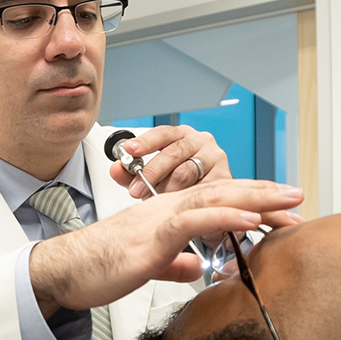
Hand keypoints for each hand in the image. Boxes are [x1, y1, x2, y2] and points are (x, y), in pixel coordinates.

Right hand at [29, 180, 303, 316]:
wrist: (64, 271)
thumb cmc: (99, 267)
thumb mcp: (148, 264)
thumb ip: (173, 261)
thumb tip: (194, 265)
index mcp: (169, 215)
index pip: (219, 201)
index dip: (253, 201)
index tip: (283, 209)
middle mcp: (168, 209)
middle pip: (224, 192)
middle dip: (266, 194)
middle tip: (300, 197)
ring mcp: (160, 220)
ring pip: (215, 199)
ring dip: (256, 199)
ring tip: (288, 202)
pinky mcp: (152, 237)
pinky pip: (194, 221)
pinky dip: (225, 218)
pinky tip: (250, 219)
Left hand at [109, 125, 232, 198]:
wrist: (207, 204)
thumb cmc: (179, 185)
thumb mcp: (152, 178)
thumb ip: (130, 174)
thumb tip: (116, 169)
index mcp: (181, 136)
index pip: (162, 133)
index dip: (145, 142)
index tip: (130, 150)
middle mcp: (200, 142)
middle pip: (174, 152)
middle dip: (152, 172)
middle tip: (137, 189)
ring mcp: (215, 157)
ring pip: (186, 172)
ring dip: (168, 188)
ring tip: (158, 200)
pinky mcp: (225, 176)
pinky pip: (201, 188)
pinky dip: (187, 198)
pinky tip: (179, 206)